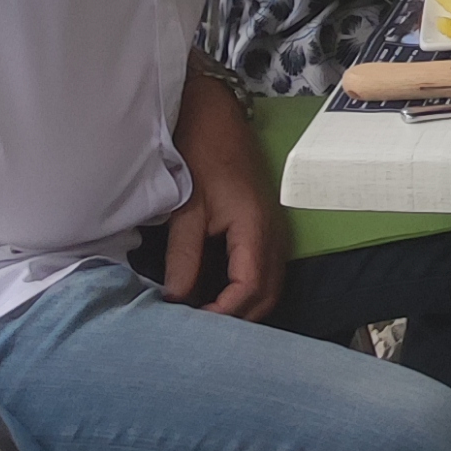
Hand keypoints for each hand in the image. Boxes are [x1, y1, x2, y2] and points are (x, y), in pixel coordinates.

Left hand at [166, 67, 287, 319]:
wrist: (216, 115)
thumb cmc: (200, 155)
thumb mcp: (186, 208)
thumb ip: (183, 257)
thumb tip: (176, 300)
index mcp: (255, 229)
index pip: (250, 289)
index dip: (224, 314)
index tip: (194, 328)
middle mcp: (273, 235)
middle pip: (267, 297)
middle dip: (237, 320)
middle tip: (200, 336)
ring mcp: (274, 232)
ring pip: (269, 288)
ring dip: (243, 309)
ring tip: (207, 321)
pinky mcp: (267, 229)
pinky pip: (264, 273)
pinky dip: (245, 293)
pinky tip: (218, 297)